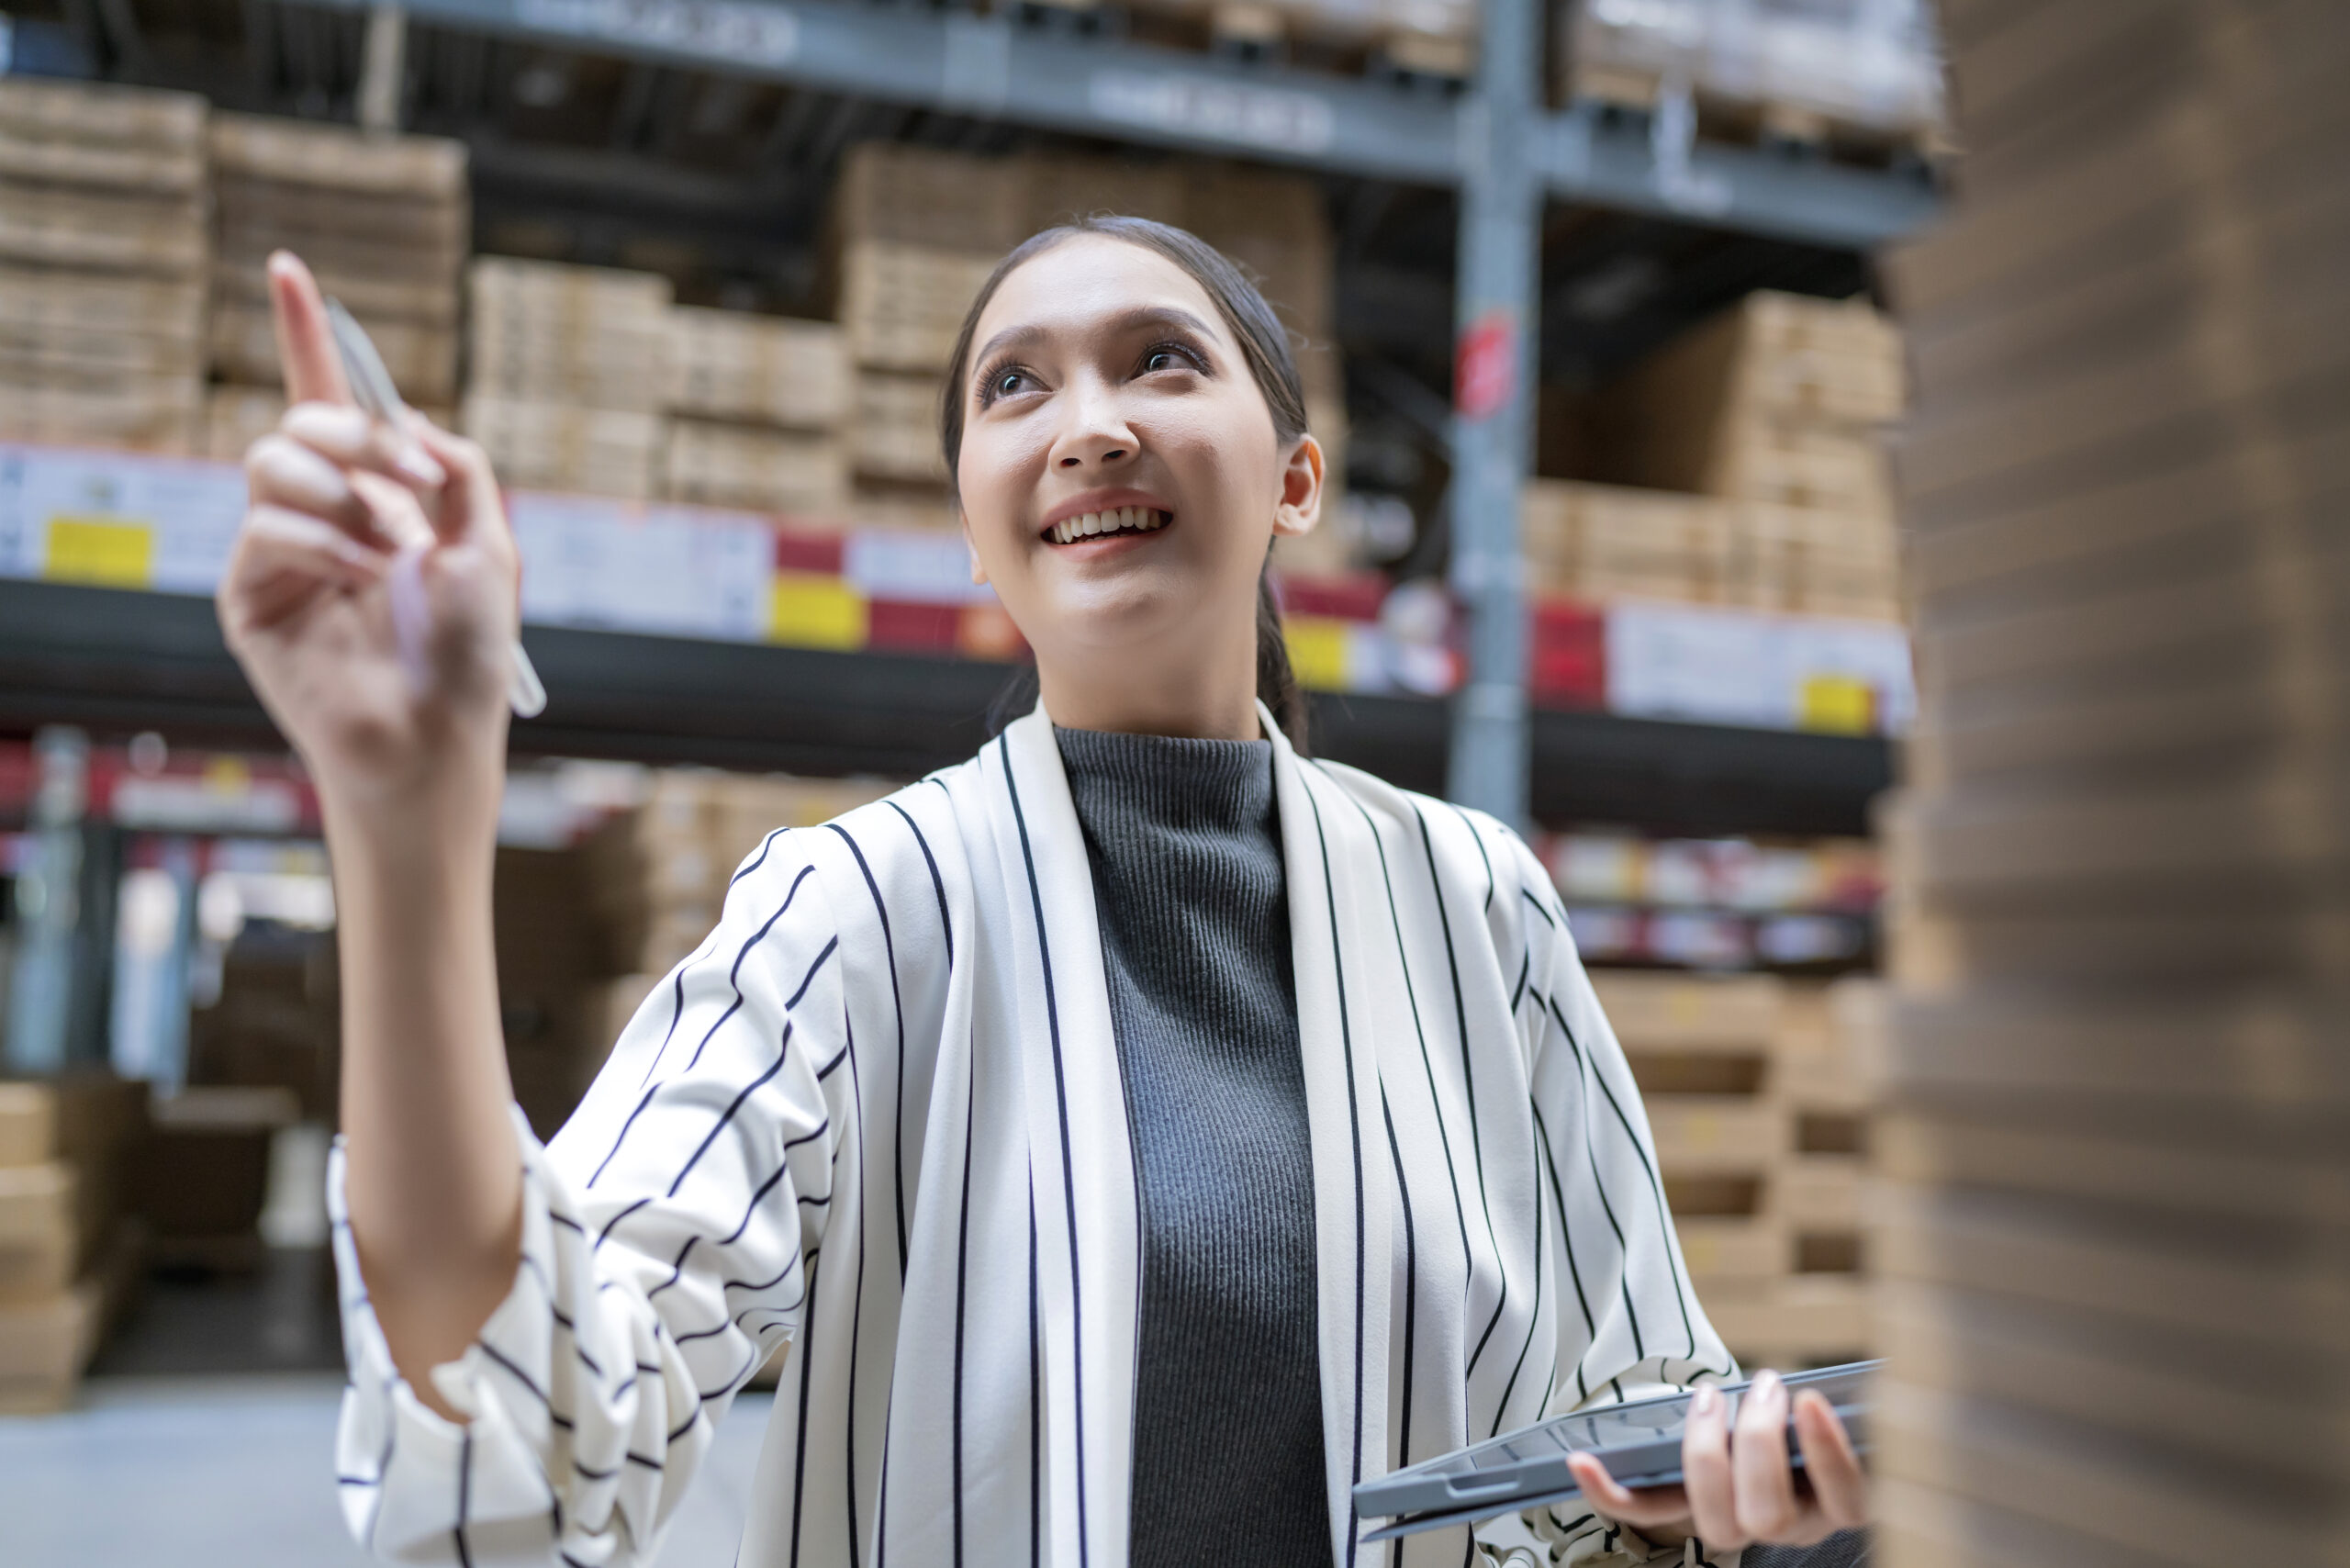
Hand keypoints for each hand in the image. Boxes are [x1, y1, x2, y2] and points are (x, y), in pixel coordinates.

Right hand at [218, 252, 518, 810]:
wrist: (437, 735)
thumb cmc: (468, 653)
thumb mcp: (492, 544)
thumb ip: (459, 468)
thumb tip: (409, 422)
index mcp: (382, 494)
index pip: (334, 397)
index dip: (309, 332)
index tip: (288, 267)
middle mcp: (325, 513)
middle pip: (307, 419)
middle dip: (360, 437)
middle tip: (413, 485)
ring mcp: (283, 551)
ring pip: (276, 463)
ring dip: (345, 495)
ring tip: (391, 554)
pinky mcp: (251, 595)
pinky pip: (268, 528)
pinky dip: (325, 545)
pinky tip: (362, 582)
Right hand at [1565, 1371, 1867, 1550]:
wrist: (1849, 1424)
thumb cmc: (1785, 1415)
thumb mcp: (1741, 1410)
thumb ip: (1711, 1410)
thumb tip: (1687, 1391)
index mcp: (1715, 1501)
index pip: (1651, 1510)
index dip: (1612, 1495)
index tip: (1581, 1460)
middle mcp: (1756, 1526)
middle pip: (1720, 1524)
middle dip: (1708, 1457)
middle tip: (1714, 1395)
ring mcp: (1806, 1524)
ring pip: (1769, 1517)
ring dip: (1759, 1446)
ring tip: (1766, 1386)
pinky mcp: (1852, 1508)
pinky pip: (1842, 1496)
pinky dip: (1825, 1450)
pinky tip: (1812, 1403)